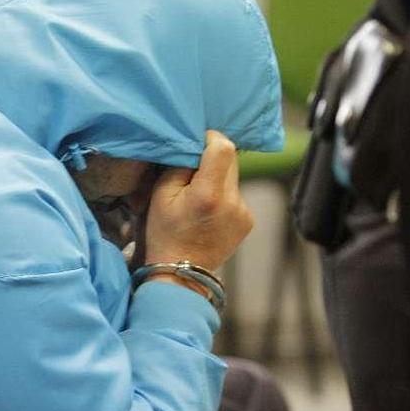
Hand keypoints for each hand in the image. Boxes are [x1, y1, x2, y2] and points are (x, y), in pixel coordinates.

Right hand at [144, 131, 253, 270]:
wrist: (182, 272)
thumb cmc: (165, 233)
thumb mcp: (161, 195)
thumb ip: (180, 166)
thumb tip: (194, 145)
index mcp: (208, 194)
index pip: (223, 148)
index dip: (210, 138)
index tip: (197, 143)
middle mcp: (232, 201)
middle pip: (231, 159)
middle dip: (212, 158)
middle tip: (193, 170)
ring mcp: (244, 212)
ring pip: (233, 176)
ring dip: (218, 178)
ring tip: (199, 197)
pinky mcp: (248, 220)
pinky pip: (236, 194)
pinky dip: (223, 195)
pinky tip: (209, 211)